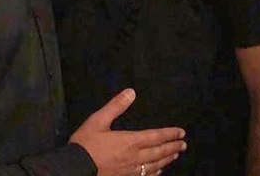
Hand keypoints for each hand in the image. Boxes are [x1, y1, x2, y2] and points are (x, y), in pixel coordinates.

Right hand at [70, 89, 185, 175]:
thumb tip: (131, 92)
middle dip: (172, 147)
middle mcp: (134, 157)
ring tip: (175, 155)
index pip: (155, 137)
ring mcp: (130, 170)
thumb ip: (116, 106)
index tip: (181, 132)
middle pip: (159, 152)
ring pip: (154, 165)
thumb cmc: (86, 143)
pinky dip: (155, 172)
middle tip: (183, 144)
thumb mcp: (98, 120)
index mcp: (130, 141)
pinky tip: (158, 171)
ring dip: (167, 159)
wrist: (75, 168)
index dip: (170, 134)